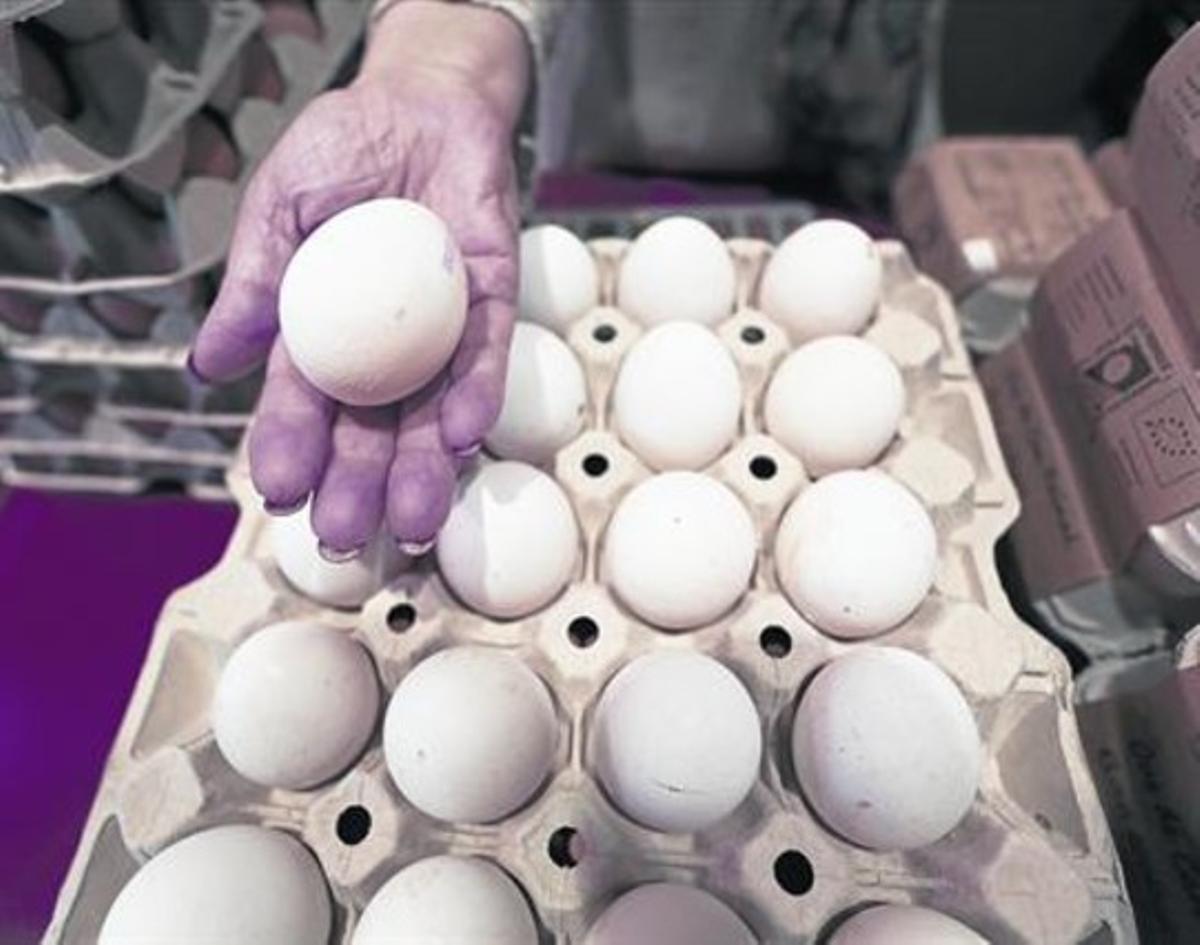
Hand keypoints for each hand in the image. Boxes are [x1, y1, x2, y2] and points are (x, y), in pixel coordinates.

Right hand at [190, 1, 528, 555]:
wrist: (420, 100)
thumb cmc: (339, 150)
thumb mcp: (279, 208)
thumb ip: (254, 283)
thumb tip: (208, 367)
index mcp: (323, 332)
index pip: (304, 403)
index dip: (290, 448)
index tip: (278, 494)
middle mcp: (384, 346)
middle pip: (370, 430)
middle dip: (357, 485)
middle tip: (345, 539)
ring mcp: (442, 331)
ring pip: (433, 414)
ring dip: (422, 469)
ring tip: (410, 524)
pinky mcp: (493, 302)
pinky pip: (487, 357)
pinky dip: (476, 395)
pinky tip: (462, 439)